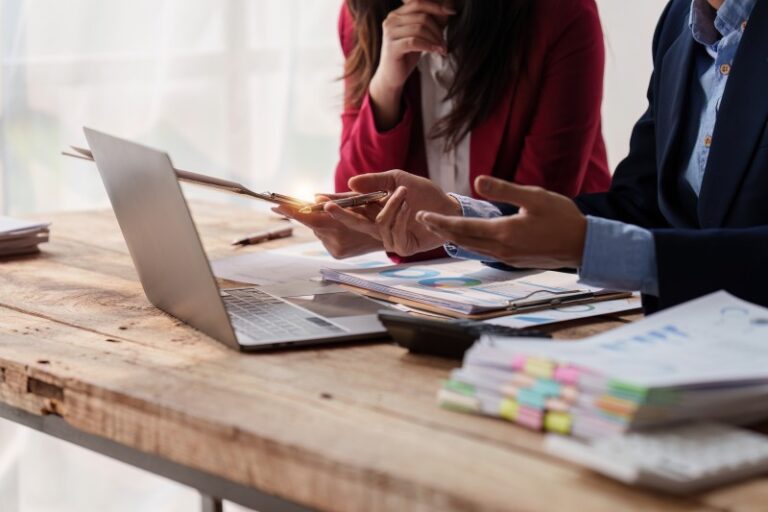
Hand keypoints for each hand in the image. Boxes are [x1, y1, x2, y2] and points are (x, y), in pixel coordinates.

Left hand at [272, 193, 383, 258]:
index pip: (310, 217)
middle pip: (311, 223)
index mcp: (340, 223)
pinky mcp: (337, 255)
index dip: (292, 211)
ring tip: (332, 215)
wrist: (392, 235)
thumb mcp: (357, 200)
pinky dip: (327, 230)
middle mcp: (336, 239)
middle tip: (285, 205)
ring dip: (320, 221)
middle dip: (303, 213)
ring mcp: (336, 249)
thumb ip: (335, 199)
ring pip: (318, 230)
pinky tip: (339, 228)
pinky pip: (324, 238)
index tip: (276, 206)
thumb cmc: (375, 211)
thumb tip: (314, 197)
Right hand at [324, 170, 460, 255]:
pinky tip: (409, 208)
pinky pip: (394, 232)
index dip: (335, 203)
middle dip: (340, 214)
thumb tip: (350, 183)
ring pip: (378, 224)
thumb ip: (375, 182)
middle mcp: (378, 225)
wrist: (448, 207)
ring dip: (391, 206)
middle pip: (354, 222)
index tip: (317, 198)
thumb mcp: (397, 180)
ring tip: (403, 192)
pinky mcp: (402, 247)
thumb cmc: (423, 193)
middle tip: (326, 205)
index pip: (350, 207)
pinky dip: (401, 217)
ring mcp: (389, 238)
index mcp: (373, 209)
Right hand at [369, 0, 454, 129]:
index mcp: (396, 14)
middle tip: (444, 42)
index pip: (419, 3)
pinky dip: (428, 46)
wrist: (392, 76)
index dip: (436, 6)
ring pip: (420, 28)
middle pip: (422, 16)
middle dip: (438, 29)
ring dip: (435, 39)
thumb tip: (448, 10)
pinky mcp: (392, 47)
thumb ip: (430, 22)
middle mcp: (390, 20)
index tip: (452, 12)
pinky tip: (436, 51)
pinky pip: (415, 42)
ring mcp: (389, 33)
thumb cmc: (407, 55)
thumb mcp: (419, 35)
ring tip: (442, 49)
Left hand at [416, 176, 587, 268]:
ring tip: (438, 228)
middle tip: (421, 219)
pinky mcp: (513, 260)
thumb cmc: (562, 217)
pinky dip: (469, 244)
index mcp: (504, 232)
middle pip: (462, 240)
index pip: (463, 228)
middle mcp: (501, 249)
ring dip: (453, 238)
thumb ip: (503, 189)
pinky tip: (464, 238)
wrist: (583, 245)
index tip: (423, 215)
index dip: (440, 222)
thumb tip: (477, 180)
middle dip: (441, 229)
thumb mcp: (533, 196)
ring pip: (472, 248)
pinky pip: (483, 252)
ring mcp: (506, 257)